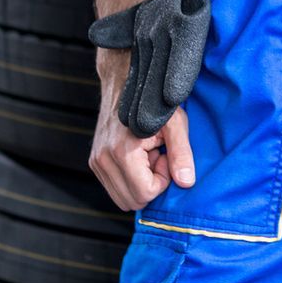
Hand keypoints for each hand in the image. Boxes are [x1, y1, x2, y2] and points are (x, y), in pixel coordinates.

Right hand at [90, 78, 196, 210]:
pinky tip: (138, 154)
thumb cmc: (154, 101)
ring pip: (122, 198)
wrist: (126, 81)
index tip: (164, 154)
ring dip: (140, 181)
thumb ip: (181, 154)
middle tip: (157, 155)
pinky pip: (115, 187)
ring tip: (148, 154)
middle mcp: (103, 160)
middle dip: (150, 183)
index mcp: (122, 152)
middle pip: (132, 201)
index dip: (162, 178)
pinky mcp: (95, 162)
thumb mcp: (175, 123)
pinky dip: (130, 178)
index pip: (145, 193)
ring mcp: (96, 162)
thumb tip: (186, 182)